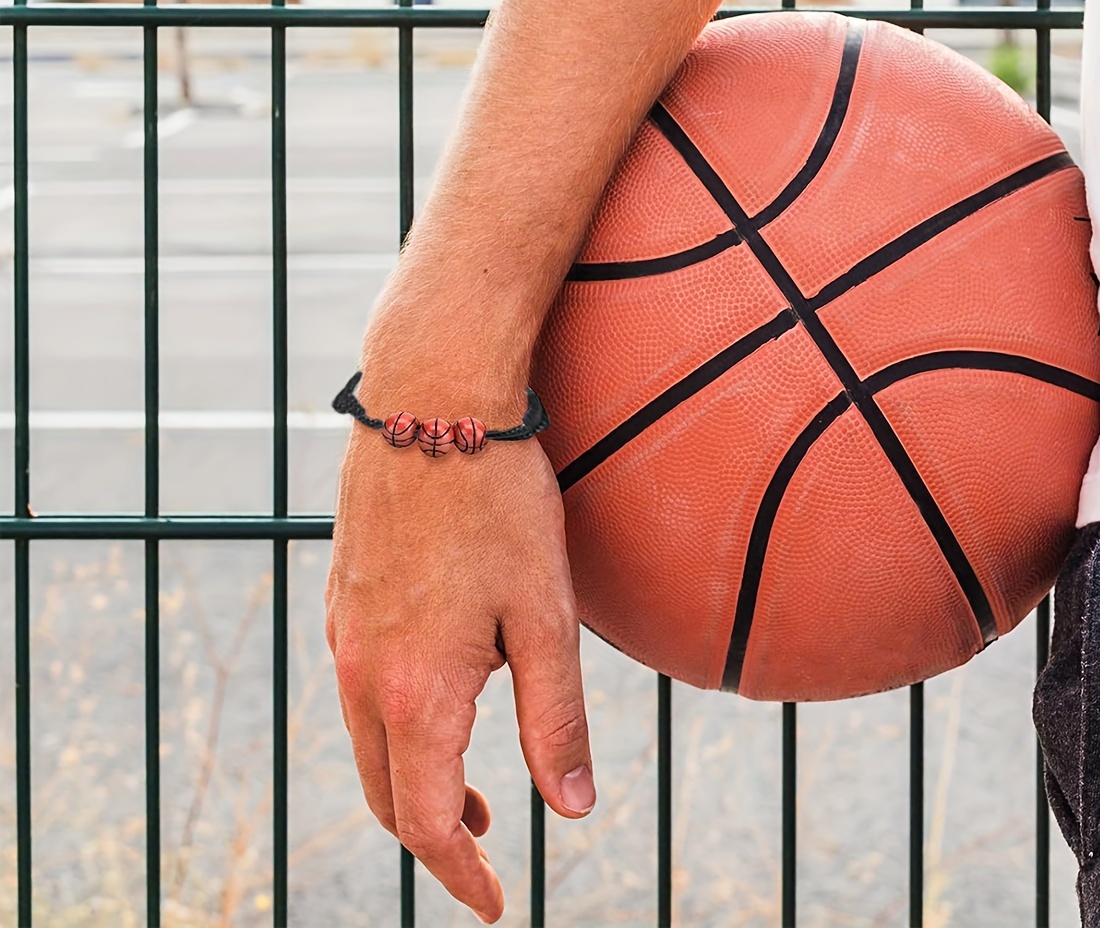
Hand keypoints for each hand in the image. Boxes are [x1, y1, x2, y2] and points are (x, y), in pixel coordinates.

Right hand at [326, 408, 593, 923]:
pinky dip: (395, 727)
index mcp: (415, 689)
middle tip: (488, 849)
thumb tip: (573, 810)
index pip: (428, 822)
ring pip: (368, 743)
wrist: (431, 404)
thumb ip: (555, 718)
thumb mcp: (545, 614)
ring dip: (415, 781)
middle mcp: (362, 671)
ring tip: (472, 793)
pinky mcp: (344, 596)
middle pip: (387, 793)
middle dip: (435, 837)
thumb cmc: (499, 502)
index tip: (495, 903)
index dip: (463, 874)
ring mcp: (345, 632)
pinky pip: (359, 689)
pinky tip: (439, 702)